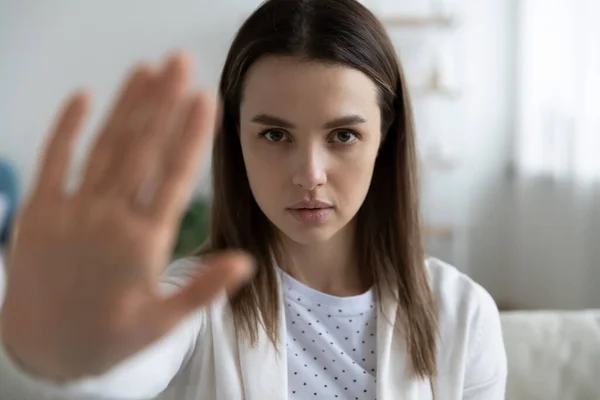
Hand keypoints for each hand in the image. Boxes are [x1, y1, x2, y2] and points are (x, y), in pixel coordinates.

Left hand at [0, 53, 252, 379]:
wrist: (39, 352)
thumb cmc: (107, 337)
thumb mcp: (161, 323)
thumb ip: (203, 289)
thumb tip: (245, 261)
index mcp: (143, 244)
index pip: (175, 176)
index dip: (192, 133)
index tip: (206, 98)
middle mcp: (108, 219)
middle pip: (142, 148)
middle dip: (163, 100)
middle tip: (180, 62)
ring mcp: (70, 212)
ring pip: (105, 147)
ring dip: (127, 104)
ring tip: (147, 69)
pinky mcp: (37, 212)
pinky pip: (53, 161)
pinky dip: (66, 127)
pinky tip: (83, 96)